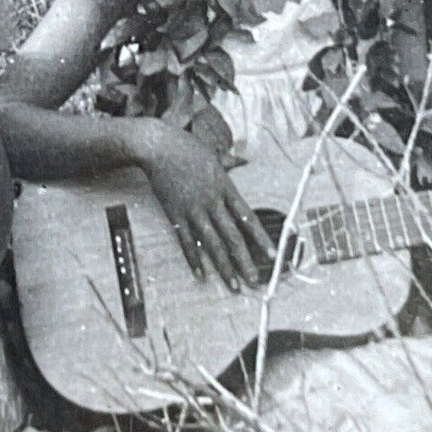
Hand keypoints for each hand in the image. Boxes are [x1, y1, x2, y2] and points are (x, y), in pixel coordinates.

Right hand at [135, 121, 273, 289]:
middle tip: (255, 282)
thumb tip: (241, 162)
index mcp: (224, 187)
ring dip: (224, 267)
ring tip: (233, 286)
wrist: (158, 146)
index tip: (273, 255)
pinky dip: (193, 259)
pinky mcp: (175, 213)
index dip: (261, 238)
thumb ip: (228, 164)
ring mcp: (193, 209)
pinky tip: (201, 275)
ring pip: (212, 243)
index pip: (247, 217)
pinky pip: (186, 241)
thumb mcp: (213, 155)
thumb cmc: (186, 147)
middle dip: (245, 262)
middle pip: (232, 236)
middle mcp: (211, 201)